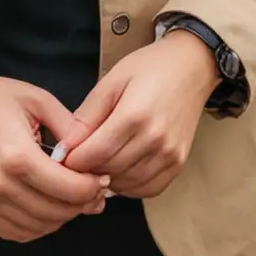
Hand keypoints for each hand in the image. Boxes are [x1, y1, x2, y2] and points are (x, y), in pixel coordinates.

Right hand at [0, 72, 109, 242]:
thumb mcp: (38, 100)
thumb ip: (70, 128)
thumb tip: (94, 154)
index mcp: (17, 155)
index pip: (68, 190)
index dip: (93, 188)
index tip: (101, 179)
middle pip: (56, 212)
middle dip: (82, 204)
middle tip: (94, 191)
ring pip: (39, 226)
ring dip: (62, 217)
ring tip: (72, 198)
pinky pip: (15, 232)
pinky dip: (37, 225)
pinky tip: (47, 206)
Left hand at [57, 32, 216, 198]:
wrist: (192, 67)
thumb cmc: (150, 68)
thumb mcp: (112, 80)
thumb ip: (87, 116)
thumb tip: (65, 147)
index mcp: (134, 115)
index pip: (94, 154)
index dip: (73, 160)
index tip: (63, 155)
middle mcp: (155, 139)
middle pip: (108, 171)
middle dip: (87, 170)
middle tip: (78, 159)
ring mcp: (169, 154)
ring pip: (126, 184)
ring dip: (107, 179)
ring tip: (99, 162)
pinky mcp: (178, 163)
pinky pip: (148, 189)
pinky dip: (129, 186)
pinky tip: (120, 170)